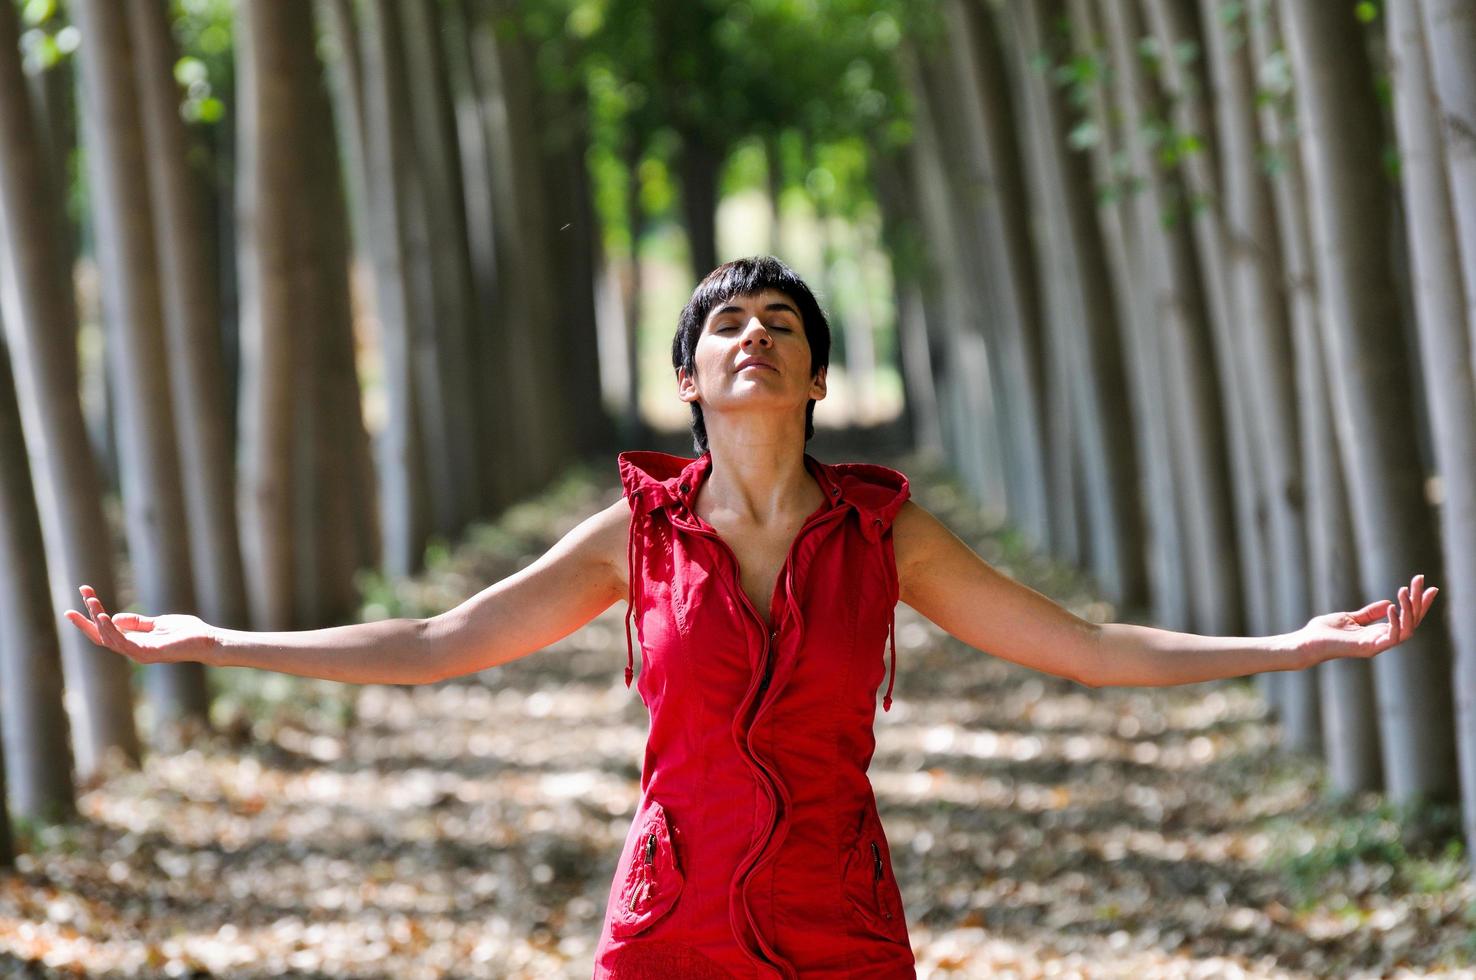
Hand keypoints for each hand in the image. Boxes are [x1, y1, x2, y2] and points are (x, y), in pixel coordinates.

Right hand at [65, 585, 216, 664]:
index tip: (84, 594)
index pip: (106, 630)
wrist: (208, 641)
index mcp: (134, 641)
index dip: (92, 616)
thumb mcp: (158, 623)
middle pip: (102, 637)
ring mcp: (139, 653)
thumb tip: (114, 618)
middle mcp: (133, 649)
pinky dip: (112, 631)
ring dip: (98, 623)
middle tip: (68, 610)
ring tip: (91, 605)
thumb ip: (137, 622)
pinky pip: (123, 643)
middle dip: (85, 623)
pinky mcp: (148, 653)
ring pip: (109, 640)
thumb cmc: (187, 632)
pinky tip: (105, 617)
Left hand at [1294, 573, 1437, 667]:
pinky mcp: (1369, 649)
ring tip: (1405, 591)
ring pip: (1407, 629)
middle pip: (1412, 622)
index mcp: (1379, 633)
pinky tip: (1393, 607)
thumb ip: (1369, 613)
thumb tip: (1388, 603)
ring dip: (1410, 609)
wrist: (1307, 643)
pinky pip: (1392, 638)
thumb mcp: (1350, 617)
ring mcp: (1377, 646)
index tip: (1428, 586)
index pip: (1407, 618)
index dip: (1419, 603)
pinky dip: (1395, 622)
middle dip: (1419, 601)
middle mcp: (1382, 640)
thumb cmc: (1325, 632)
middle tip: (1421, 581)